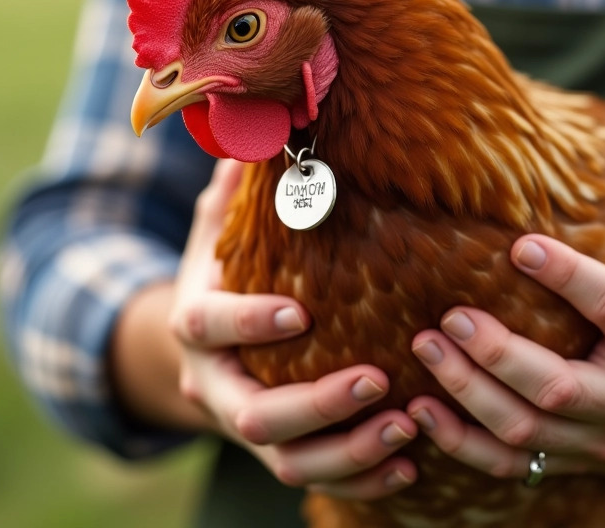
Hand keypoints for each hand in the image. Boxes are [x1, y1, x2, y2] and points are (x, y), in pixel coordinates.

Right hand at [171, 159, 418, 499]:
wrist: (196, 347)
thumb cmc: (221, 271)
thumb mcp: (216, 226)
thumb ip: (236, 190)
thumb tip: (258, 123)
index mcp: (195, 321)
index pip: (207, 327)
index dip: (248, 323)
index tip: (299, 312)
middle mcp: (212, 384)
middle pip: (251, 414)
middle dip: (316, 405)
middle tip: (377, 380)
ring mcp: (242, 427)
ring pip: (286, 462)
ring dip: (348, 453)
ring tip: (406, 429)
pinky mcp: (276, 451)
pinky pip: (315, 481)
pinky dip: (361, 480)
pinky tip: (408, 466)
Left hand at [407, 152, 604, 499]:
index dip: (567, 275)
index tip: (520, 245)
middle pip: (554, 386)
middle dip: (498, 353)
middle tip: (453, 313)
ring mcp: (595, 438)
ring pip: (522, 429)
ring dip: (467, 392)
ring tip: (425, 346)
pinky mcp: (571, 461)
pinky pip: (508, 465)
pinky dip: (460, 444)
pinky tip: (421, 409)